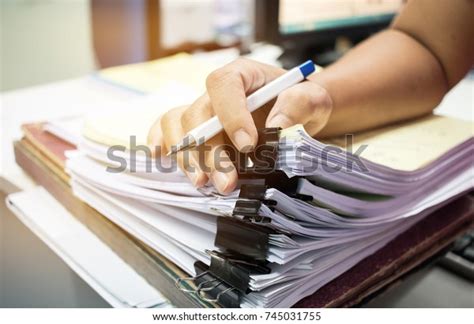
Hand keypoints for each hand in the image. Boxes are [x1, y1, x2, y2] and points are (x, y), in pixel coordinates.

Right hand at [148, 58, 332, 193]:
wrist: (294, 113)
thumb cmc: (301, 103)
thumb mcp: (313, 100)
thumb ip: (299, 105)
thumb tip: (275, 126)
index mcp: (243, 74)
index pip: (223, 85)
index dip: (230, 114)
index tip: (248, 145)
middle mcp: (217, 92)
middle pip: (198, 115)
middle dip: (209, 152)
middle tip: (226, 182)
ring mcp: (204, 110)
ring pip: (178, 126)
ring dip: (187, 157)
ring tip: (203, 183)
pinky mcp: (196, 128)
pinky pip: (166, 128)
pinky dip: (161, 143)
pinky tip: (165, 159)